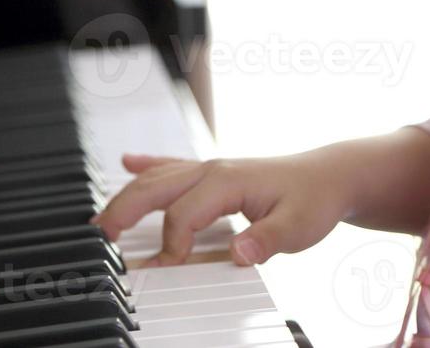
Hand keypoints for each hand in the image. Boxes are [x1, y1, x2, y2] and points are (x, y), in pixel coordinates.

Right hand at [90, 150, 355, 267]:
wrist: (329, 176)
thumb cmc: (314, 199)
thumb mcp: (298, 227)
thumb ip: (266, 241)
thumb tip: (237, 253)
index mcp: (227, 181)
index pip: (183, 213)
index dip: (172, 243)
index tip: (170, 267)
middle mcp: (212, 170)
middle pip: (156, 187)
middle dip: (124, 210)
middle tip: (100, 238)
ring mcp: (210, 168)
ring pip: (157, 177)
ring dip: (127, 194)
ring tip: (102, 219)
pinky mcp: (213, 173)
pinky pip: (172, 165)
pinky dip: (147, 164)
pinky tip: (128, 162)